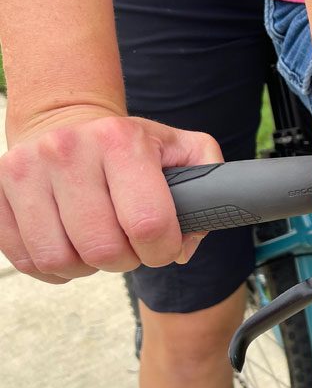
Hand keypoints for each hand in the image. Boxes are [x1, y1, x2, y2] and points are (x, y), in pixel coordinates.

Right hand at [0, 106, 222, 282]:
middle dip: (126, 260)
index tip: (164, 245)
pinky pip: (25, 260)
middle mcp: (68, 151)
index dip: (163, 250)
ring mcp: (25, 171)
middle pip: (103, 249)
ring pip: (60, 259)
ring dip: (88, 267)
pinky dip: (53, 268)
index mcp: (121, 141)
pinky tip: (70, 247)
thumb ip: (209, 186)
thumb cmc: (130, 145)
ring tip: (99, 244)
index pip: (149, 224)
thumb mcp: (184, 148)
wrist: (66, 120)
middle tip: (130, 245)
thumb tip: (187, 242)